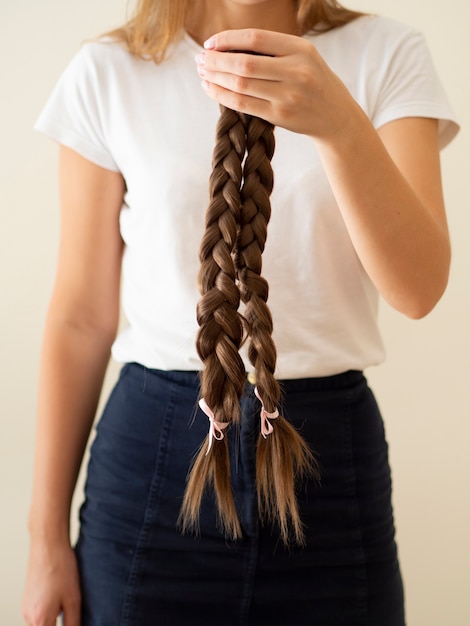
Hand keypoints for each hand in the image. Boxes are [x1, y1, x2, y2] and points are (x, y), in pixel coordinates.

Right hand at [22, 538, 80, 625]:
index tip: (72, 622)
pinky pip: (36, 614)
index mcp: (40, 620)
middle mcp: (28, 617)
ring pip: (39, 624)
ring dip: (51, 621)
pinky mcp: (26, 599)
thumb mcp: (73, 599)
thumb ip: (72, 622)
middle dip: (57, 624)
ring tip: (65, 605)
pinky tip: (58, 599)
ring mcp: (25, 608)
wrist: (48, 545)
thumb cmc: (61, 568)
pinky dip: (47, 613)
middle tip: (70, 613)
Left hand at [195, 28, 358, 139]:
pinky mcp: (281, 116)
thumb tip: (228, 47)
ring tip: (202, 74)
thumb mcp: (303, 58)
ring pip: (241, 84)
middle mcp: (296, 71)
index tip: (209, 44)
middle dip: (216, 61)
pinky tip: (211, 89)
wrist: (336, 117)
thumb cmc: (313, 83)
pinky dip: (223, 96)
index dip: (228, 39)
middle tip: (199, 60)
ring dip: (216, 78)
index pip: (256, 38)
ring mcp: (289, 96)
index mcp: (301, 49)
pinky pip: (244, 105)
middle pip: (244, 63)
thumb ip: (274, 50)